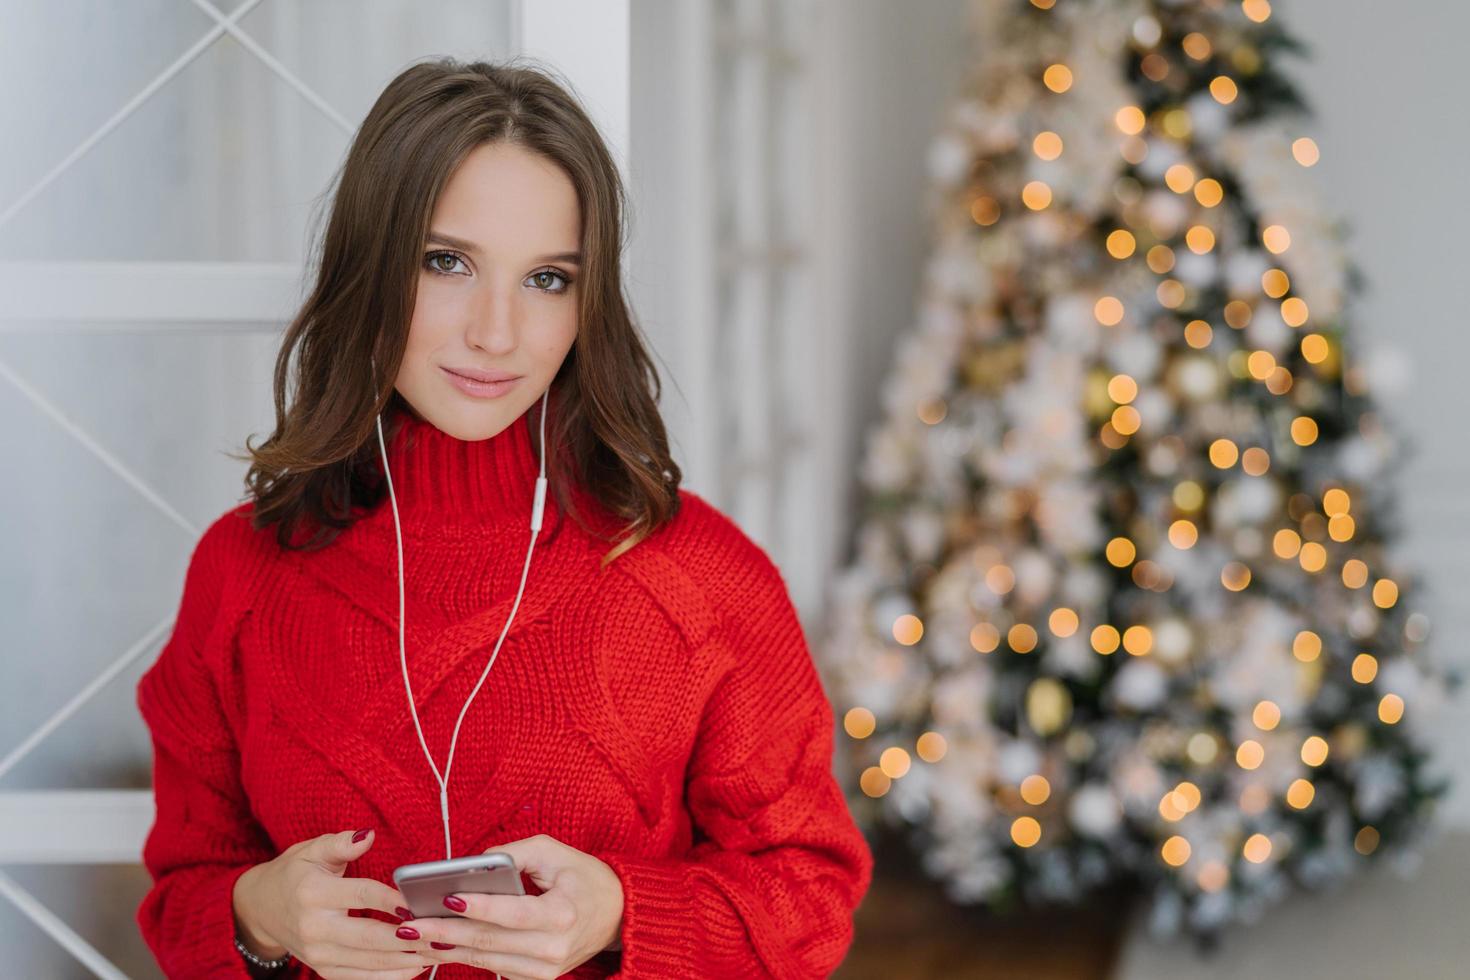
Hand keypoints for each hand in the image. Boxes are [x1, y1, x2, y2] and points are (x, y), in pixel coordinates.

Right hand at [234, 828, 434, 978]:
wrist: (260, 909)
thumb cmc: (294, 873)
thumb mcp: (312, 850)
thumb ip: (341, 844)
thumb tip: (368, 835)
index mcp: (313, 893)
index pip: (360, 895)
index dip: (391, 899)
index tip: (419, 901)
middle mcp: (315, 928)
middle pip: (369, 936)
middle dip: (408, 937)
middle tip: (441, 932)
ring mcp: (318, 954)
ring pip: (370, 961)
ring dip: (407, 958)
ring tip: (439, 949)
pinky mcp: (323, 969)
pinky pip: (362, 977)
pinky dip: (391, 975)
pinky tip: (417, 965)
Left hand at [396, 834, 624, 979]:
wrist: (618, 914)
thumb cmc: (585, 877)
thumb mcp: (554, 852)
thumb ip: (513, 854)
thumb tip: (471, 863)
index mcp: (562, 914)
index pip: (512, 914)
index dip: (478, 907)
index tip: (445, 898)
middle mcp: (553, 949)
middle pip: (489, 942)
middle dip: (444, 932)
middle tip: (408, 923)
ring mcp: (545, 970)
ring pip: (485, 960)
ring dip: (445, 948)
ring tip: (411, 935)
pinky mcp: (537, 978)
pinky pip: (493, 968)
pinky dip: (463, 956)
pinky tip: (436, 945)